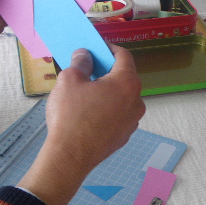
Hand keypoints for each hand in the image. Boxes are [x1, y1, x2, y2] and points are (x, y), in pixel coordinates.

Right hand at [18, 46, 144, 204]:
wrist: (70, 156)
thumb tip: (85, 55)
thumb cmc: (71, 116)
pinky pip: (117, 115)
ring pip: (121, 98)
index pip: (123, 56)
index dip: (108, 48)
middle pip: (124, 77)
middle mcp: (136, 101)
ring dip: (107, 91)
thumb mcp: (70, 79)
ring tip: (85, 93)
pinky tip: (88, 113)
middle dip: (106, 71)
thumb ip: (81, 62)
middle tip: (87, 70)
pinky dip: (106, 109)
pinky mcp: (124, 136)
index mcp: (127, 83)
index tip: (96, 48)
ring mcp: (132, 121)